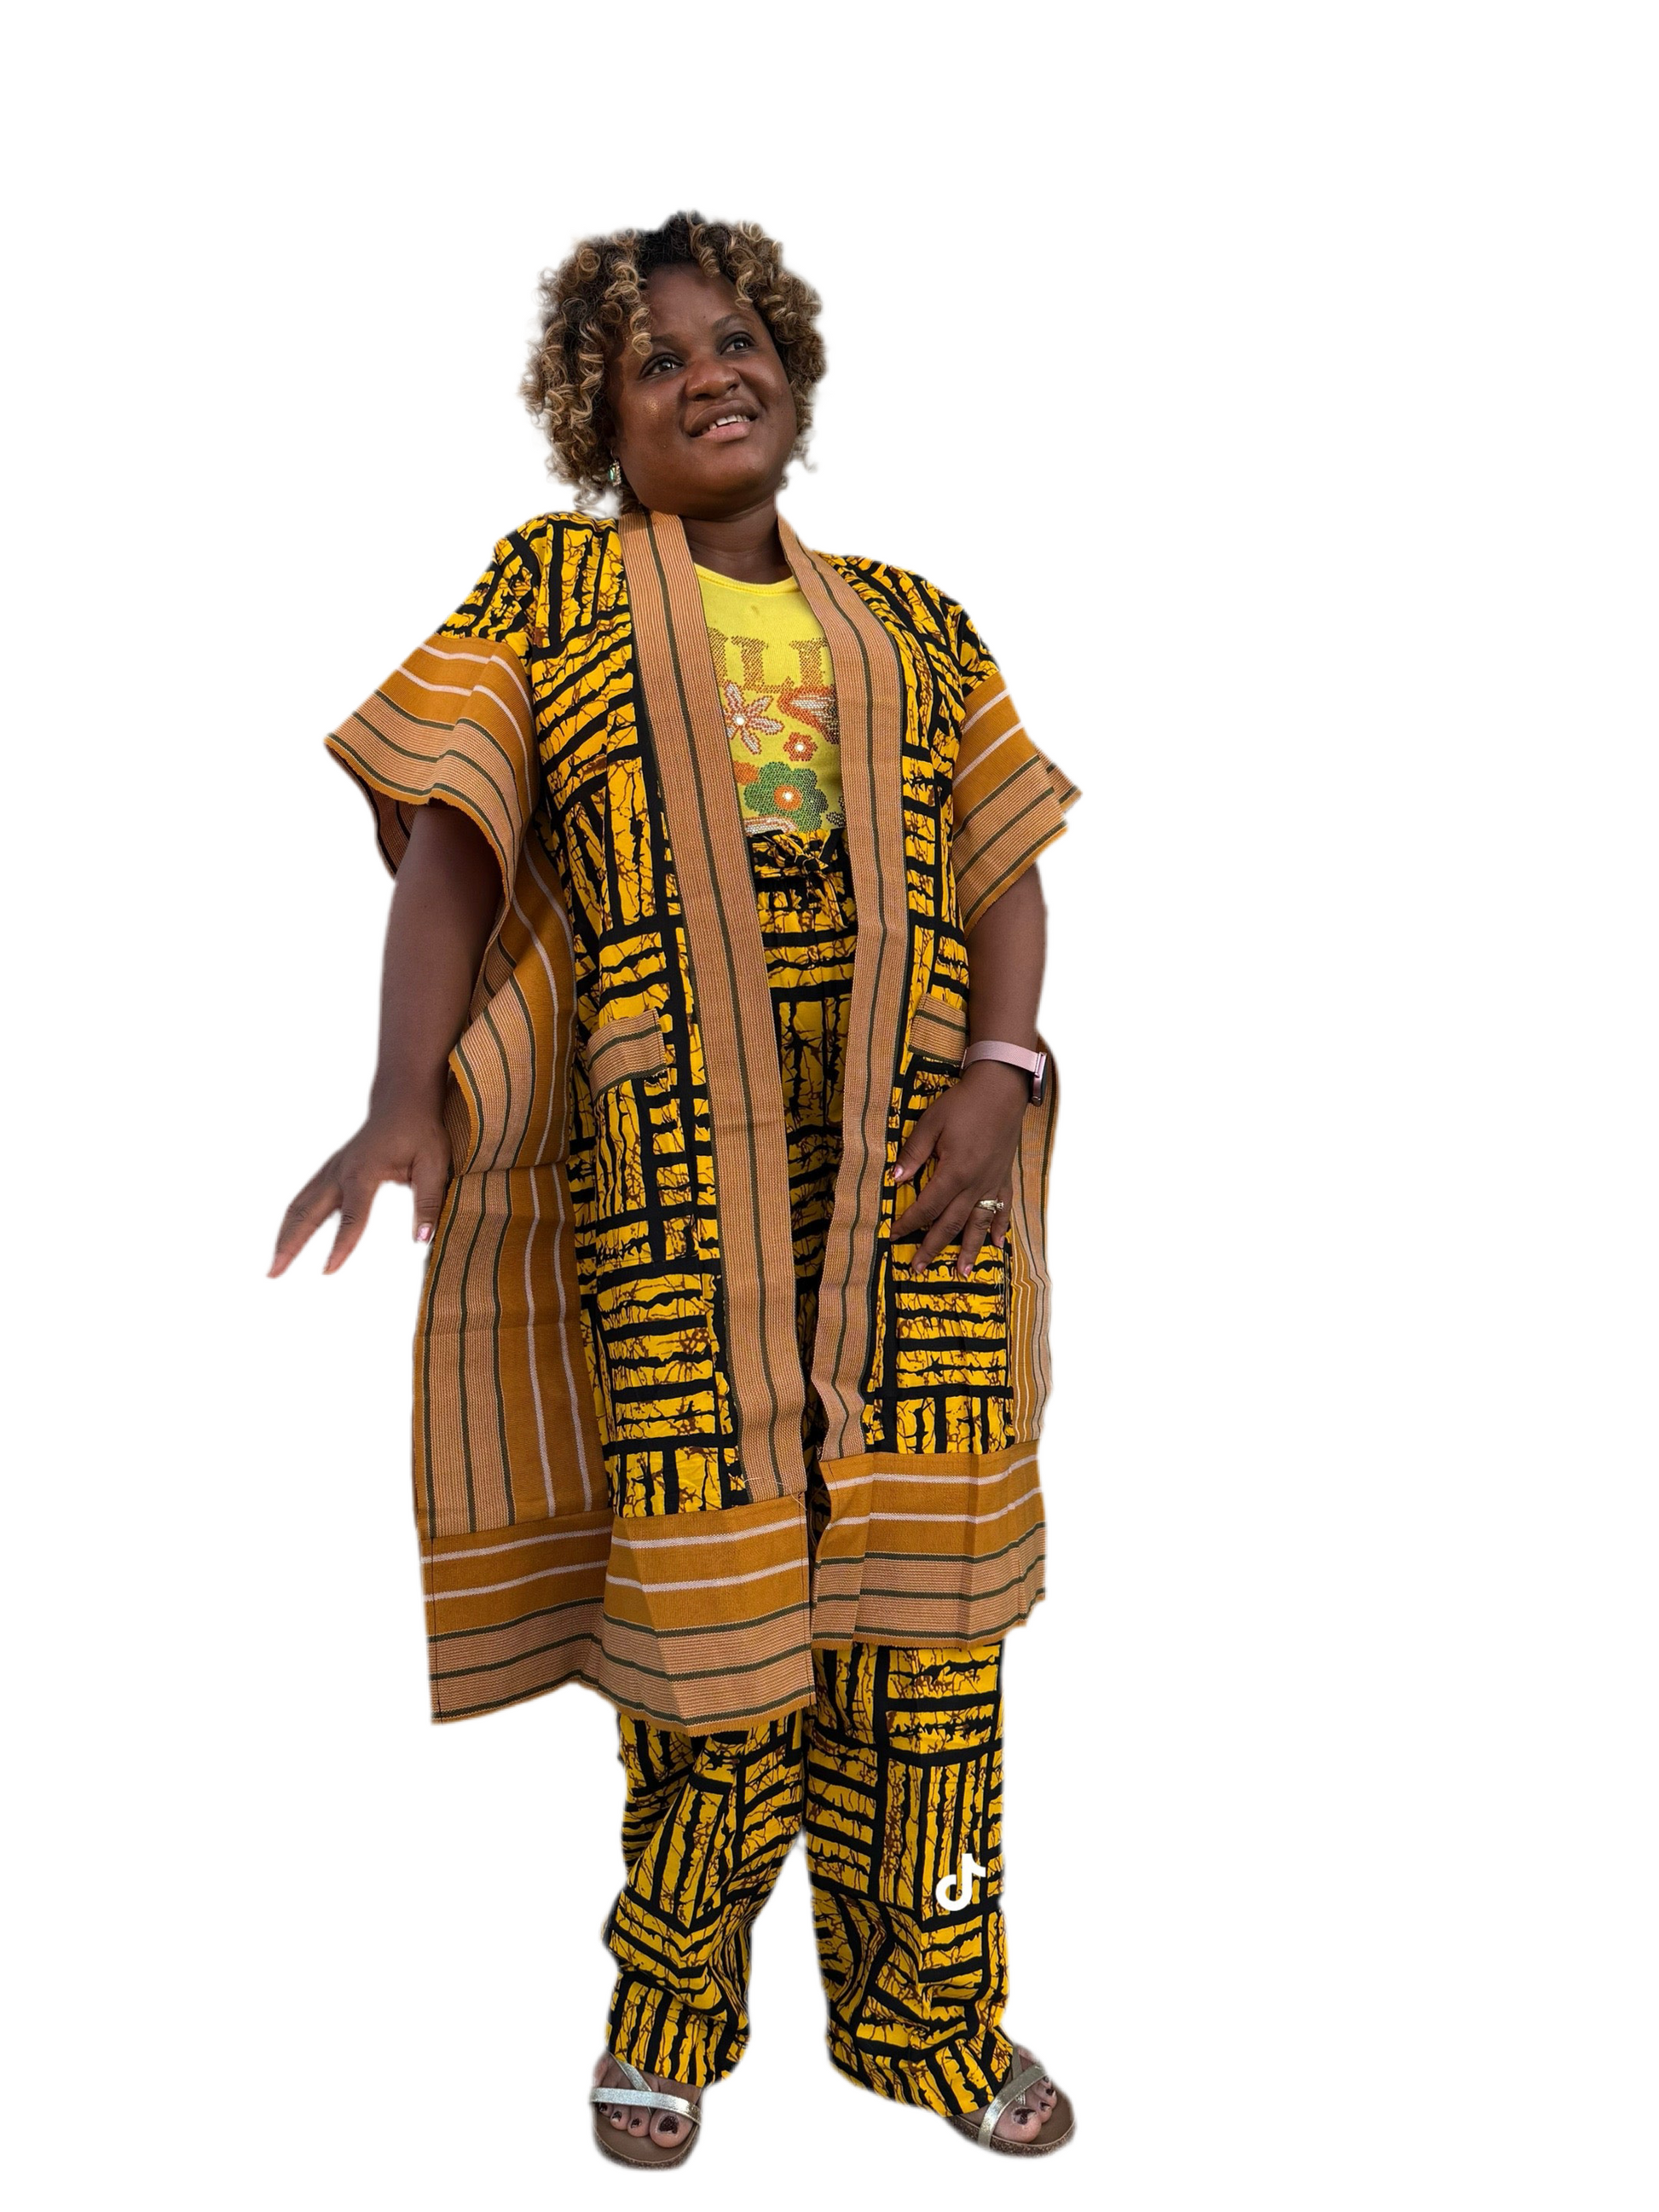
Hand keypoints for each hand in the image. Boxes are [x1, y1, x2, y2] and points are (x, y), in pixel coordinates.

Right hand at [268, 1096, 451, 1276]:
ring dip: (283, 1236)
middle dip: (289, 1245)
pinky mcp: (329, 1172)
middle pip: (307, 1213)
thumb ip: (427, 1201)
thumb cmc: (421, 1133)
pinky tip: (285, 1240)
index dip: (341, 1245)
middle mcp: (340, 1171)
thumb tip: (421, 1239)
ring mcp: (331, 1170)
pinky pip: (303, 1199)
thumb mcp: (434, 1165)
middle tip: (273, 1274)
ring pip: (298, 1206)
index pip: (351, 1216)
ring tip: (273, 1266)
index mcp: (364, 1171)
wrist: (402, 1103)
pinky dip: (290, 1221)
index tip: (328, 1271)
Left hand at [886, 1060, 1028, 1275]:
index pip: (926, 1206)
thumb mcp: (930, 1123)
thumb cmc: (963, 1104)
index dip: (908, 1223)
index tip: (894, 1236)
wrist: (1001, 1090)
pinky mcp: (1004, 1178)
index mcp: (954, 1172)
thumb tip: (895, 1179)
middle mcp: (974, 1185)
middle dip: (932, 1247)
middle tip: (918, 1269)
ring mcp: (992, 1184)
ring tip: (962, 1272)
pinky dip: (999, 1228)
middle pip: (950, 1223)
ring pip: (978, 1224)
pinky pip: (1002, 1209)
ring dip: (970, 1250)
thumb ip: (913, 1154)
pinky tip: (997, 1244)